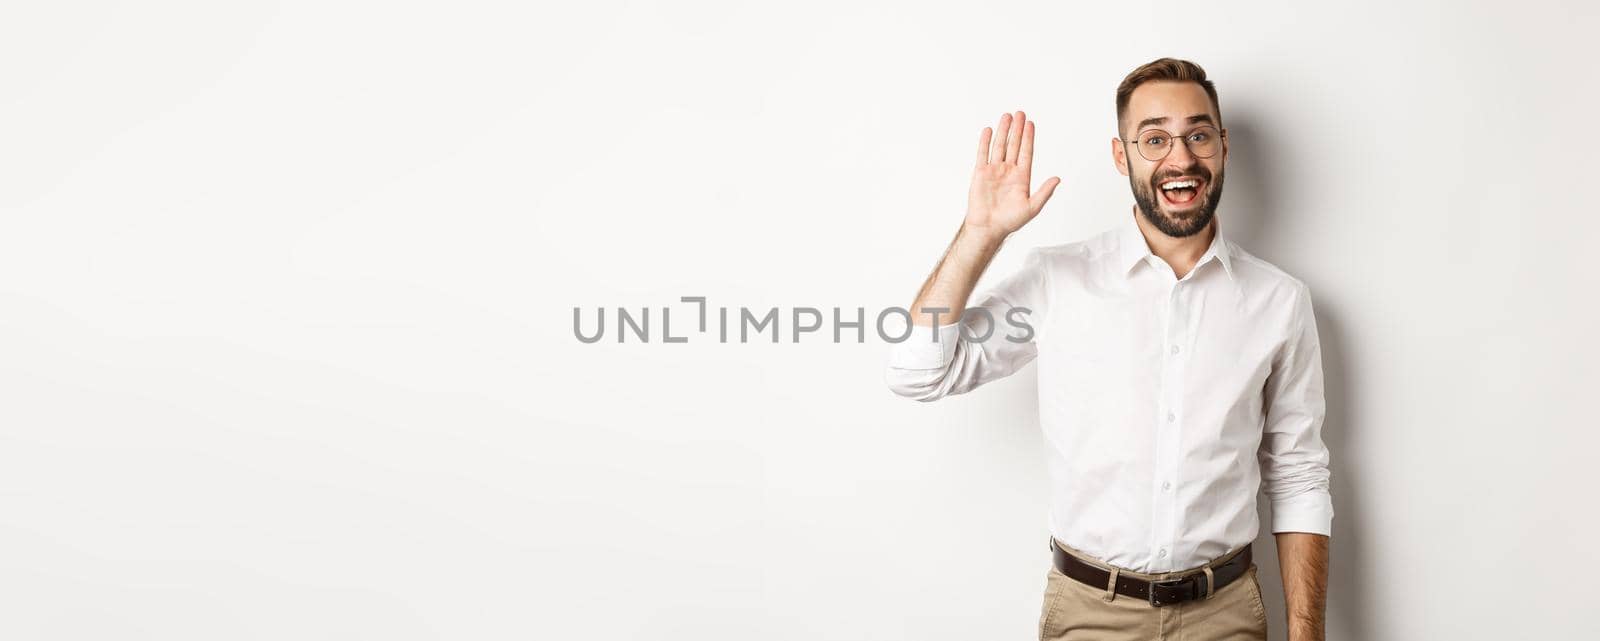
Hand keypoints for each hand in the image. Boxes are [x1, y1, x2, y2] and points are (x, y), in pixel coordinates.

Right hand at [963, 110, 1060, 238]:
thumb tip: (1058, 178)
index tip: (1031, 124)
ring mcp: (994, 171)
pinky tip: (989, 130)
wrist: (988, 228)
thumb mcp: (1032, 207)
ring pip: (1000, 146)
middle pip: (1014, 145)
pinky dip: (985, 142)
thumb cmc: (1009, 221)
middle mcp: (1008, 171)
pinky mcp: (981, 174)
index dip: (1028, 138)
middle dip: (1017, 129)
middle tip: (1020, 113)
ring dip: (1004, 131)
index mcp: (1022, 177)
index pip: (1026, 152)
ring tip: (1007, 116)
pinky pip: (983, 154)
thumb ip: (1044, 192)